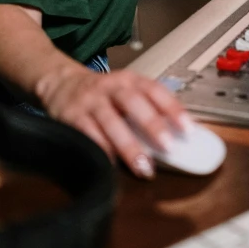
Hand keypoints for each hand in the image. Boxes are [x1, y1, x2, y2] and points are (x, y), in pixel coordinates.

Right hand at [35, 66, 190, 178]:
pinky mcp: (71, 116)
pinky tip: (112, 165)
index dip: (172, 107)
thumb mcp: (124, 91)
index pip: (154, 89)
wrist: (61, 84)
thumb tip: (180, 136)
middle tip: (168, 147)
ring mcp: (89, 101)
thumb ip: (147, 108)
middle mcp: (110, 87)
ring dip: (128, 146)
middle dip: (151, 124)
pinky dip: (101, 150)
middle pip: (132, 102)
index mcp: (128, 79)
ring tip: (144, 168)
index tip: (188, 128)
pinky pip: (87, 135)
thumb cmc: (102, 94)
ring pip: (110, 122)